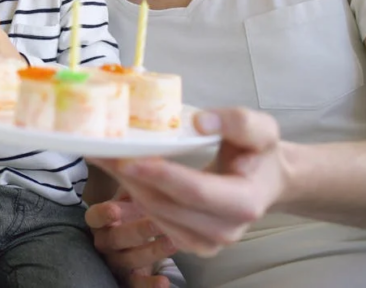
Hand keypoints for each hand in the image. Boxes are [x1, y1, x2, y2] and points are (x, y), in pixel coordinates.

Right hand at [85, 191, 175, 287]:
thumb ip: (136, 185)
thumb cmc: (135, 214)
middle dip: (136, 230)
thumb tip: (150, 162)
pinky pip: (136, 284)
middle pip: (113, 239)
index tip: (115, 209)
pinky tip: (164, 281)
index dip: (103, 215)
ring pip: (128, 260)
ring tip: (172, 242)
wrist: (136, 243)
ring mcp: (116, 262)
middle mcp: (105, 242)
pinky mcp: (129, 279)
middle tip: (156, 221)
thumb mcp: (132, 198)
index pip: (94, 218)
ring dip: (150, 251)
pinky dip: (149, 285)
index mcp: (101, 221)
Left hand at [90, 108, 286, 256]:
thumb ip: (238, 121)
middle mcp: (224, 230)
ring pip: (154, 214)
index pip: (194, 192)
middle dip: (130, 177)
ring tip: (105, 157)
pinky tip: (120, 172)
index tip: (127, 158)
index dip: (160, 175)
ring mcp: (205, 243)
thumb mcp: (260, 130)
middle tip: (101, 151)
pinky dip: (134, 195)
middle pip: (166, 205)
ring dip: (126, 185)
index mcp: (244, 203)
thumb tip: (201, 121)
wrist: (264, 181)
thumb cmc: (259, 153)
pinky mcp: (189, 243)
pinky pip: (153, 220)